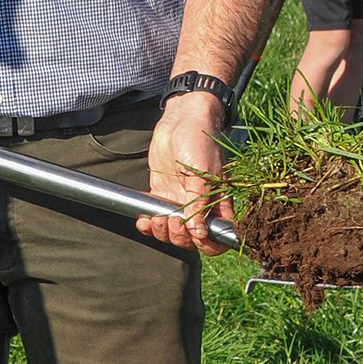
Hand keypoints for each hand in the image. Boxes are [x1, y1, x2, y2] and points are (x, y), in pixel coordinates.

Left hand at [140, 92, 232, 256]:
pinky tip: (143, 220)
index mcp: (219, 203)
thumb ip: (199, 203)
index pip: (218, 237)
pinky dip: (148, 224)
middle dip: (180, 236)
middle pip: (191, 239)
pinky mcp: (162, 194)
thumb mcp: (203, 172)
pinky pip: (156, 218)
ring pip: (172, 232)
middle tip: (172, 218)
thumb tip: (199, 233)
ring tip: (157, 218)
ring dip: (162, 232)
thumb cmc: (200, 141)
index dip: (208, 244)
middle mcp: (200, 206)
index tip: (195, 236)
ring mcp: (180, 201)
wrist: (181, 119)